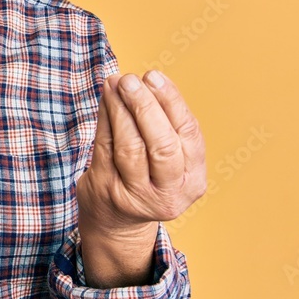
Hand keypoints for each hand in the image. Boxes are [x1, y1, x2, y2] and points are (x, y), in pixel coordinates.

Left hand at [78, 71, 206, 234]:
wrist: (117, 222)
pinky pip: (105, 148)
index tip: (154, 76)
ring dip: (121, 109)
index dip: (171, 102)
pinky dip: (105, 119)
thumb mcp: (169, 160)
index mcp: (193, 182)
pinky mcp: (105, 190)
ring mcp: (135, 195)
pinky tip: (106, 100)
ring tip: (115, 84)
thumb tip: (147, 80)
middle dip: (145, 107)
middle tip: (131, 79)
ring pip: (130, 147)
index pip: (188, 135)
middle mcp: (168, 193)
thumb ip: (166, 124)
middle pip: (161, 145)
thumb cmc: (147, 178)